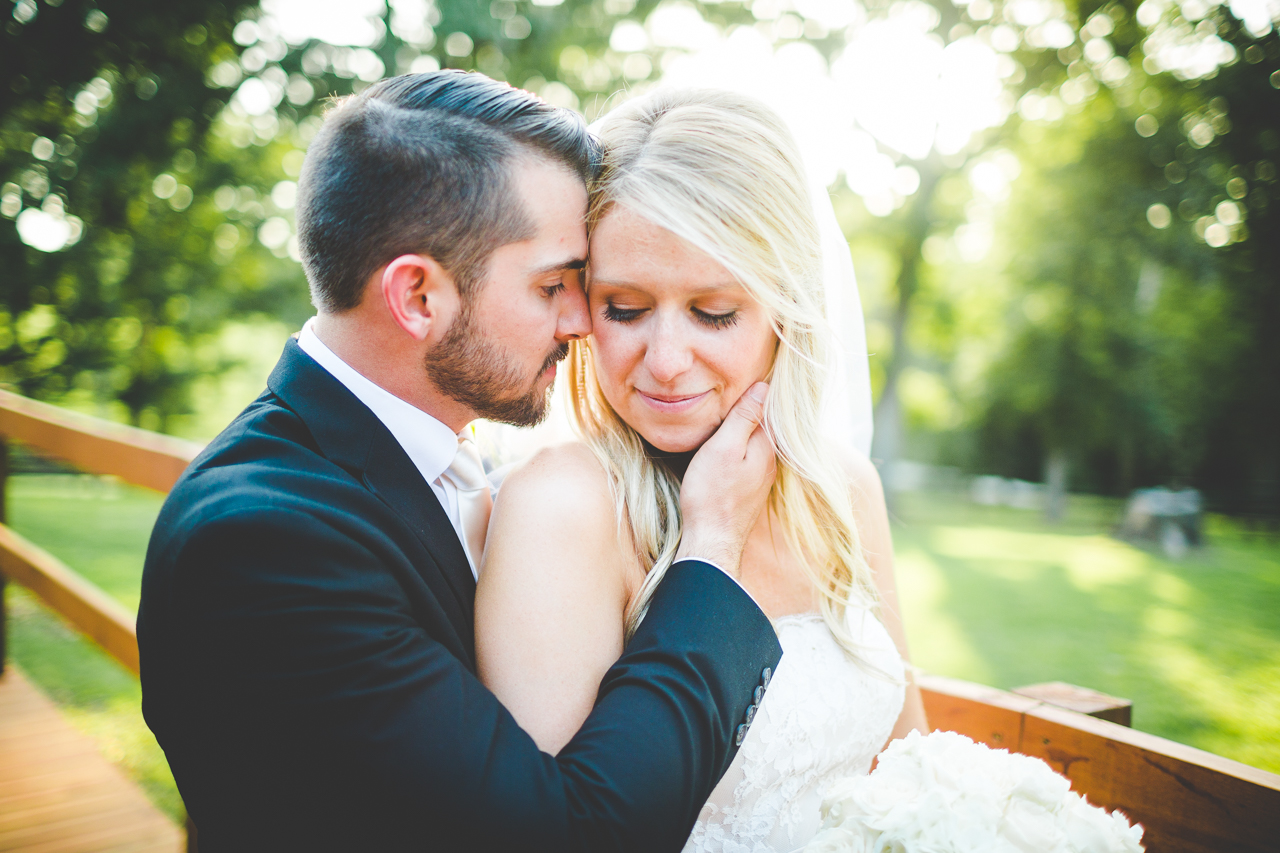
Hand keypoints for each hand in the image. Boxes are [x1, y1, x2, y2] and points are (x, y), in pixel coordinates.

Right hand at [676, 382, 775, 577]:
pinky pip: (749, 454)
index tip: (753, 365)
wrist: (711, 540)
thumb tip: (763, 386)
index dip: (760, 387)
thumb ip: (744, 418)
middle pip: (764, 423)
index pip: (770, 407)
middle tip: (739, 379)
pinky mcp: (749, 487)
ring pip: (756, 439)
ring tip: (733, 402)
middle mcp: (770, 460)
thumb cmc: (712, 494)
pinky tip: (728, 437)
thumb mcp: (724, 448)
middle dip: (754, 404)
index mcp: (768, 446)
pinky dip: (741, 441)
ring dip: (746, 423)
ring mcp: (760, 475)